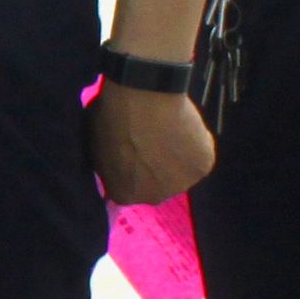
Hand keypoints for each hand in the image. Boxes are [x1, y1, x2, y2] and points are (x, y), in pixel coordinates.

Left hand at [89, 82, 212, 205]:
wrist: (142, 100)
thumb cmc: (112, 118)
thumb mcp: (97, 146)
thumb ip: (108, 162)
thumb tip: (115, 160)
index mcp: (123, 194)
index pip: (129, 185)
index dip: (133, 164)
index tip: (135, 147)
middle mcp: (152, 198)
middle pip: (158, 183)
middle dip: (156, 165)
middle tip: (154, 138)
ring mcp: (180, 185)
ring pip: (182, 170)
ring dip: (178, 155)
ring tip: (171, 129)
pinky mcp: (202, 168)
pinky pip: (201, 154)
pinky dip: (197, 141)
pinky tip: (185, 125)